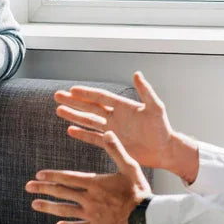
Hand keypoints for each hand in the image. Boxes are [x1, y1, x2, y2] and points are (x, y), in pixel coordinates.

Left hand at [26, 131, 150, 223]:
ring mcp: (92, 215)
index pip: (68, 178)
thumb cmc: (138, 189)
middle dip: (43, 189)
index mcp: (94, 183)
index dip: (52, 176)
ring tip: (34, 204)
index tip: (39, 174)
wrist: (147, 217)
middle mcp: (89, 199)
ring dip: (48, 207)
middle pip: (62, 193)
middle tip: (28, 187)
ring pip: (65, 210)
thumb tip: (107, 131)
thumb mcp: (129, 165)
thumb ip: (116, 149)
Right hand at [54, 71, 174, 169]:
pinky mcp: (112, 144)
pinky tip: (70, 130)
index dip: (86, 93)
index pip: (100, 97)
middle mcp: (114, 116)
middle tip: (57, 96)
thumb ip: (145, 91)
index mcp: (122, 106)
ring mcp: (112, 130)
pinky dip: (82, 134)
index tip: (72, 89)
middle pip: (89, 107)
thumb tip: (137, 73)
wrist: (165, 150)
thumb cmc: (162, 128)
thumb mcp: (155, 107)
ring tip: (58, 110)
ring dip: (74, 115)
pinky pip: (93, 138)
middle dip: (73, 102)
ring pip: (88, 121)